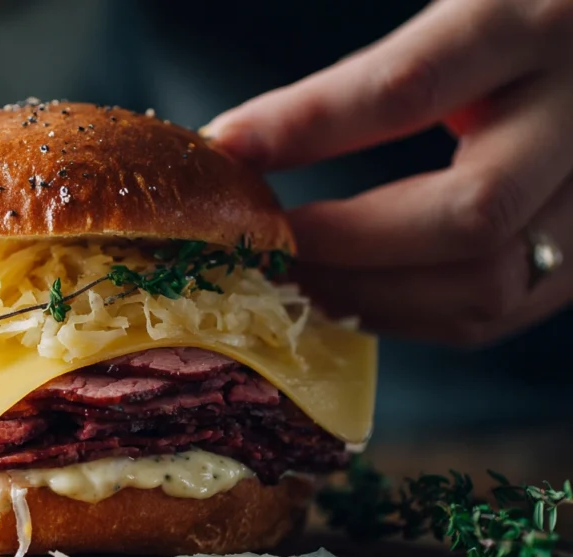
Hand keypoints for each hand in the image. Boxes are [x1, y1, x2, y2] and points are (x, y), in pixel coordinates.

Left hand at [204, 0, 572, 345]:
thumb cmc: (520, 26)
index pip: (412, 86)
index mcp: (539, 23)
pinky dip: (413, 315)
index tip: (229, 150)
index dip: (310, 127)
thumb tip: (238, 146)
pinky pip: (500, 310)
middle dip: (346, 248)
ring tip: (297, 284)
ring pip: (490, 283)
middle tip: (265, 251)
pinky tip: (355, 297)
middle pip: (470, 214)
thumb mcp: (463, 13)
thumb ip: (375, 78)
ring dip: (373, 298)